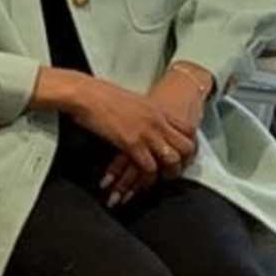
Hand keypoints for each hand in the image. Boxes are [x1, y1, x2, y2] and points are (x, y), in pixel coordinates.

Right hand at [36, 68, 197, 179]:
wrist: (86, 94)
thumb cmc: (103, 97)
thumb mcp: (133, 103)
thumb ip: (146, 114)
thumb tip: (149, 124)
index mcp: (158, 109)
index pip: (188, 129)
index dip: (189, 145)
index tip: (184, 156)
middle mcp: (157, 120)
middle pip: (186, 146)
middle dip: (184, 162)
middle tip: (175, 171)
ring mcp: (146, 132)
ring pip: (172, 159)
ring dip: (168, 173)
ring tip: (161, 180)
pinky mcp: (131, 143)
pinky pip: (149, 167)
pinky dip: (148, 178)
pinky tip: (143, 181)